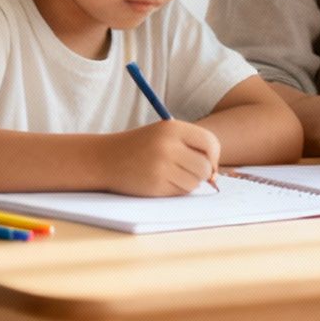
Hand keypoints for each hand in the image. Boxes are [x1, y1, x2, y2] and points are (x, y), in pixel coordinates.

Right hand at [105, 120, 220, 195]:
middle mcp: (168, 146)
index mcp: (172, 128)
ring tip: (170, 174)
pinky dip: (175, 190)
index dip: (213, 156)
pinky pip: (180, 192)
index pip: (210, 143)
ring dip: (188, 182)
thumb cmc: (140, 147)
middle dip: (202, 173)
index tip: (207, 163)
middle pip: (205, 167)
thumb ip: (191, 146)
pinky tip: (160, 181)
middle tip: (188, 171)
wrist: (105, 158)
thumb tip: (214, 173)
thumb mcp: (164, 135)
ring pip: (195, 182)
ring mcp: (161, 166)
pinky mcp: (155, 184)